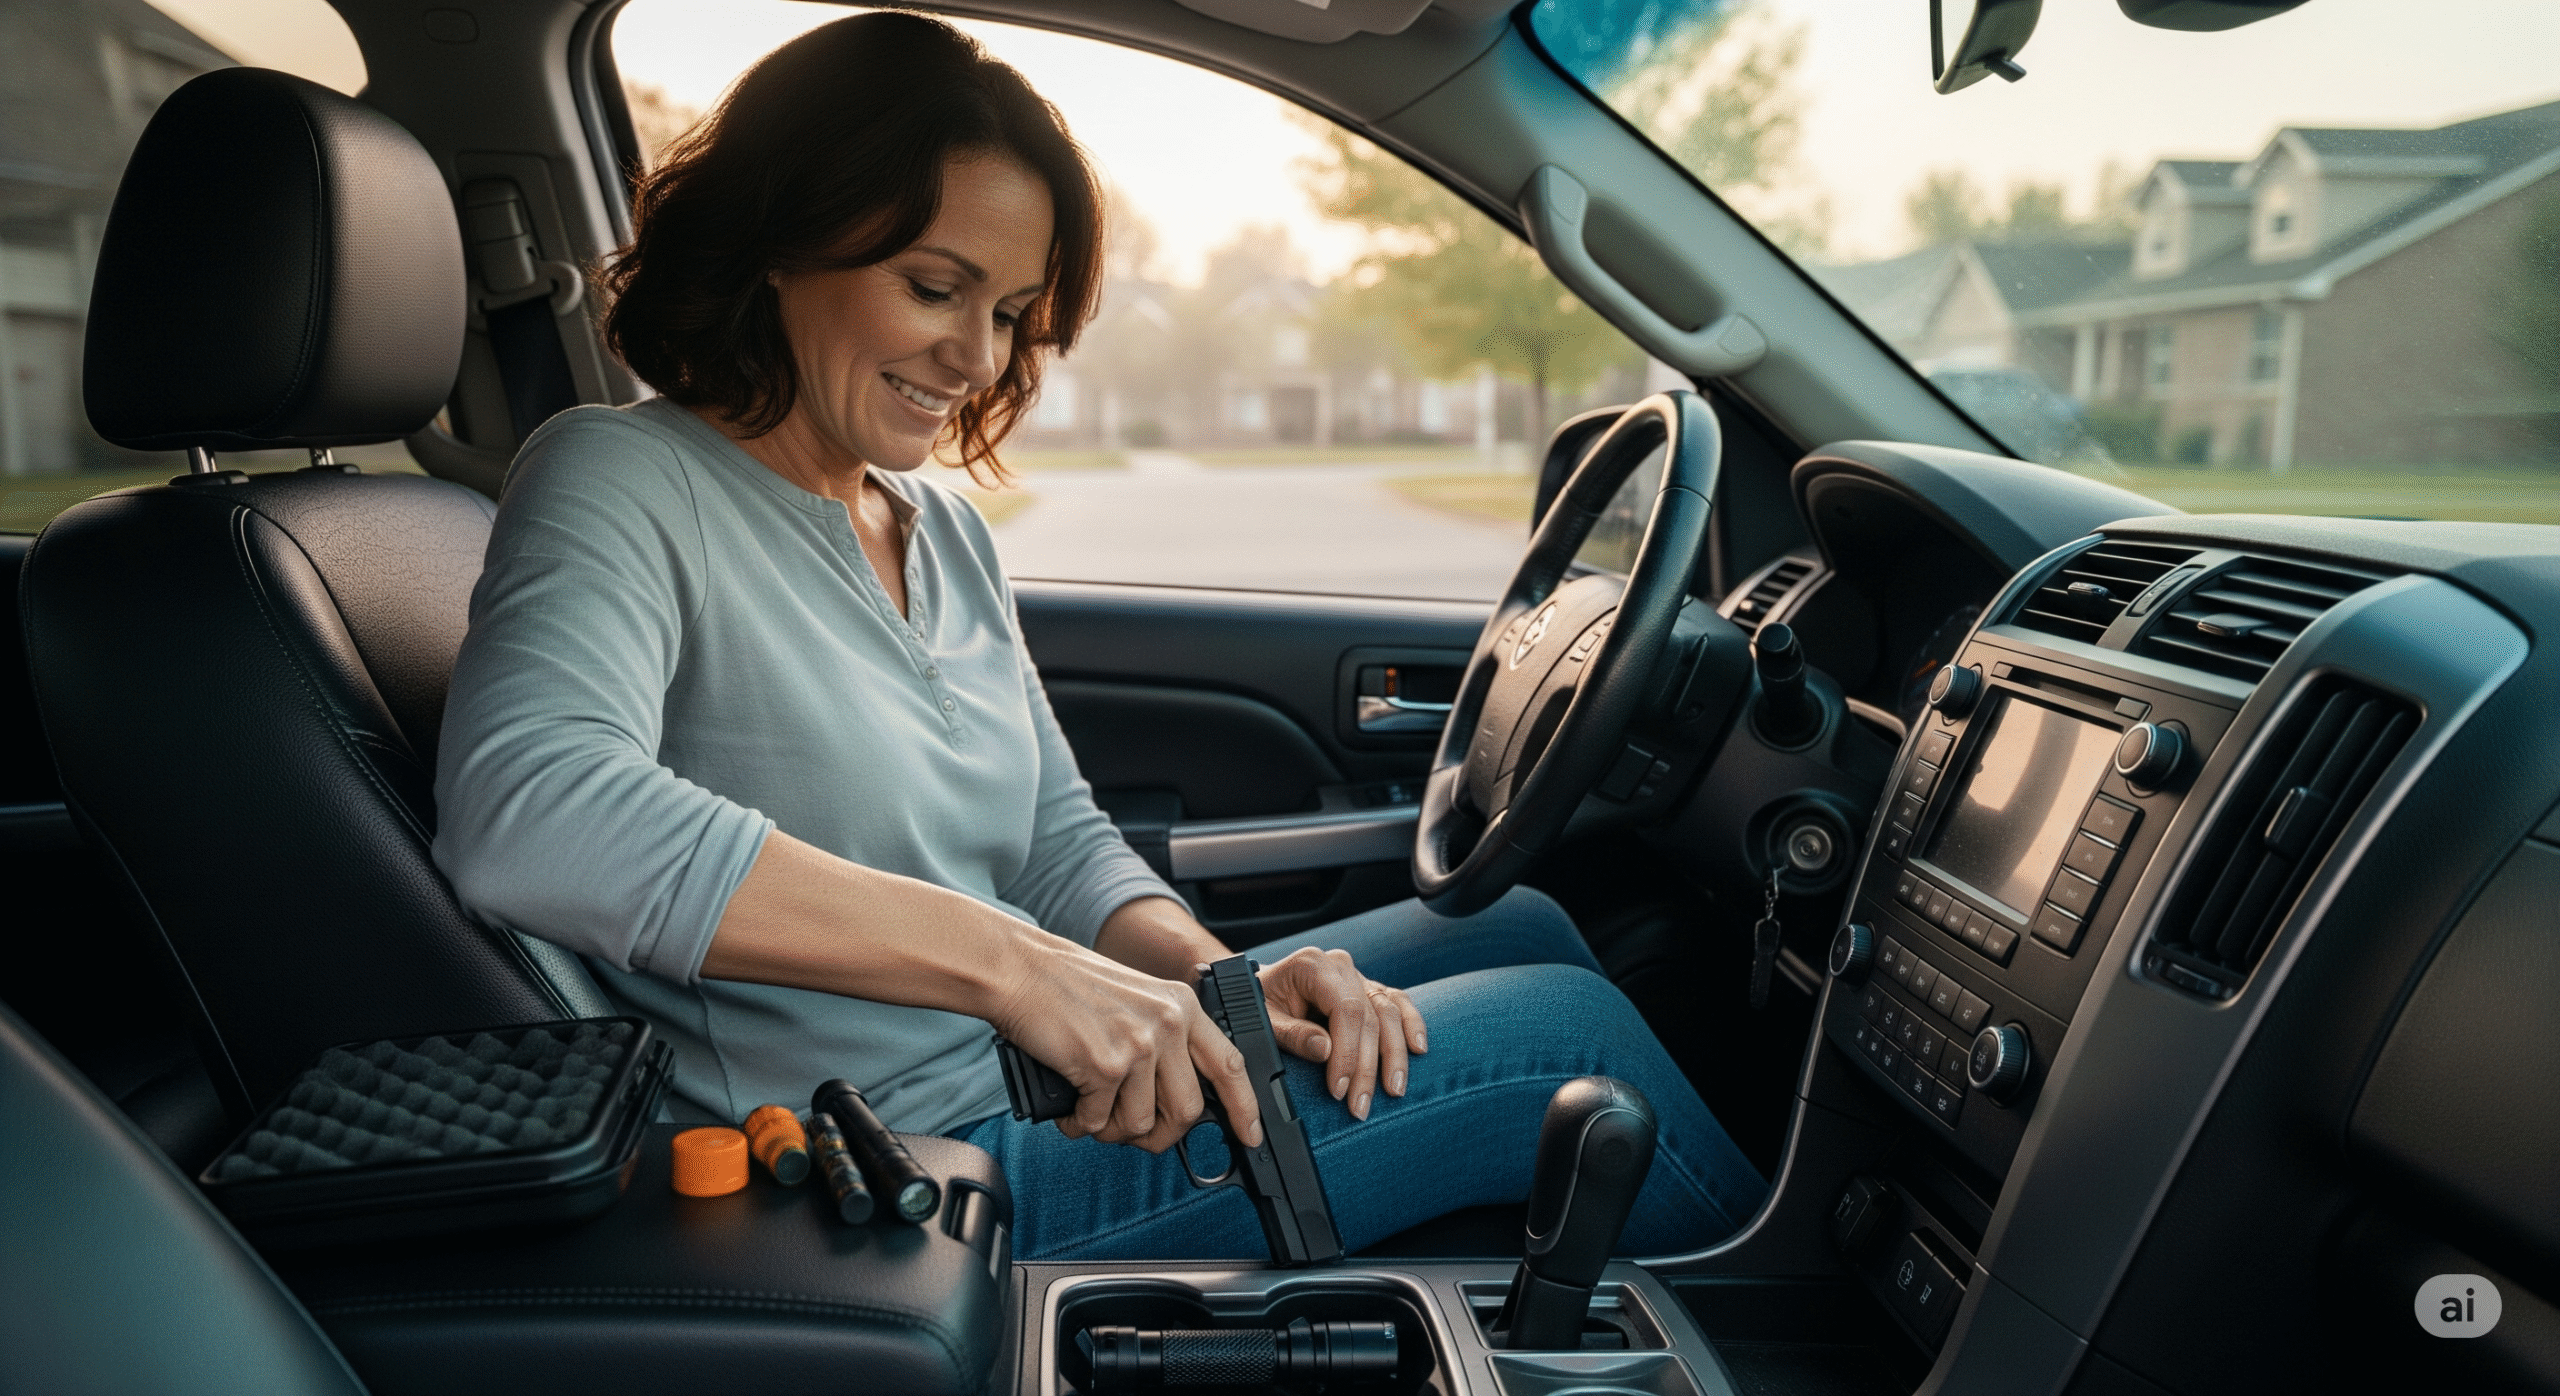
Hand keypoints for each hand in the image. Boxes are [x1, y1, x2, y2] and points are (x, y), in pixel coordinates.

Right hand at [990, 937, 1261, 1153]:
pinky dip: (1081, 1124)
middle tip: (1135, 1133)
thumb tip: (1178, 1098)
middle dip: (1161, 1135)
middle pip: (1188, 1111)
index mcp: (1182, 1006)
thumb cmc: (1069, 986)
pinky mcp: (1105, 1066)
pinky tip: (1071, 1109)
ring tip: (1092, 1111)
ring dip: (1113, 1130)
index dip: (1244, 1107)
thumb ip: (1166, 1039)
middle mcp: (1168, 1024)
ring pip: (1142, 1124)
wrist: (1021, 970)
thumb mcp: (1139, 1000)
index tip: (1249, 1134)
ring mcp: (1139, 1045)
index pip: (1231, 1065)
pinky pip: (1099, 1122)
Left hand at [1254, 947, 1426, 1120]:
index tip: (1339, 1089)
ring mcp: (1357, 976)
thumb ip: (1292, 1034)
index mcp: (1313, 966)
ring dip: (1395, 1055)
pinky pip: (1398, 1003)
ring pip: (1389, 1013)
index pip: (1345, 1009)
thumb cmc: (1259, 1004)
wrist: (1260, 989)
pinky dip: (1411, 1024)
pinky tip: (1418, 1049)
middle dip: (1368, 1066)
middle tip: (1360, 1106)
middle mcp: (1340, 966)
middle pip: (1369, 1016)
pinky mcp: (1368, 989)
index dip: (1347, 1053)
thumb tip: (1325, 1051)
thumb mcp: (1263, 1020)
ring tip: (1394, 1090)